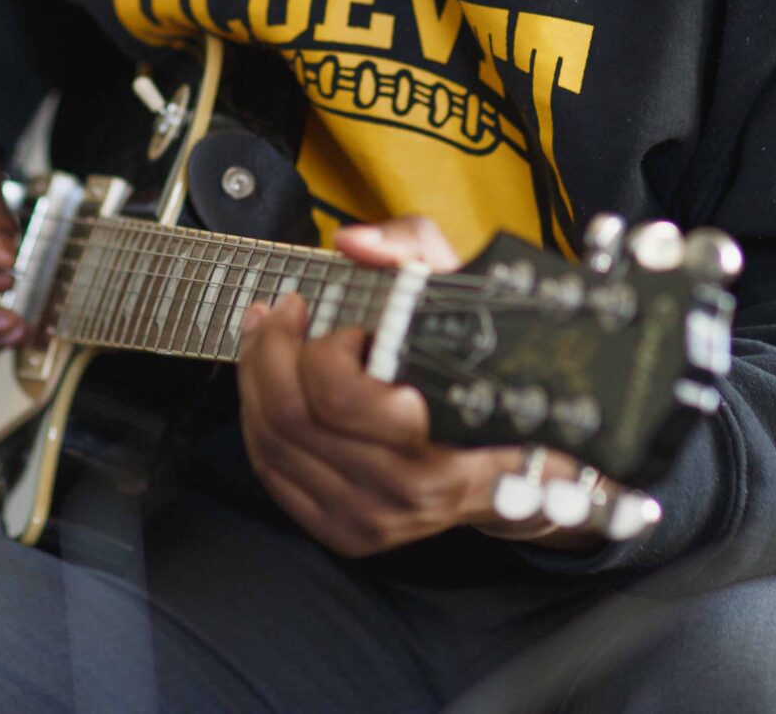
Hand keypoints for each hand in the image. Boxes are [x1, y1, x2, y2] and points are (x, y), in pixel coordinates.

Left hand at [235, 216, 595, 556]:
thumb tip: (353, 243)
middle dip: (271, 349)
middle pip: (293, 416)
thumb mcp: (472, 298)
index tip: (346, 324)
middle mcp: (404, 493)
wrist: (520, 467)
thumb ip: (414, 252)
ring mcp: (371, 521)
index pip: (343, 399)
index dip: (326, 351)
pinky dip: (256, 418)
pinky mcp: (343, 532)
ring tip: (267, 332)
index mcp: (444, 443)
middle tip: (283, 310)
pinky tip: (265, 381)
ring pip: (272, 442)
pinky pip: (271, 471)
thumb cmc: (491, 377)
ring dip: (256, 377)